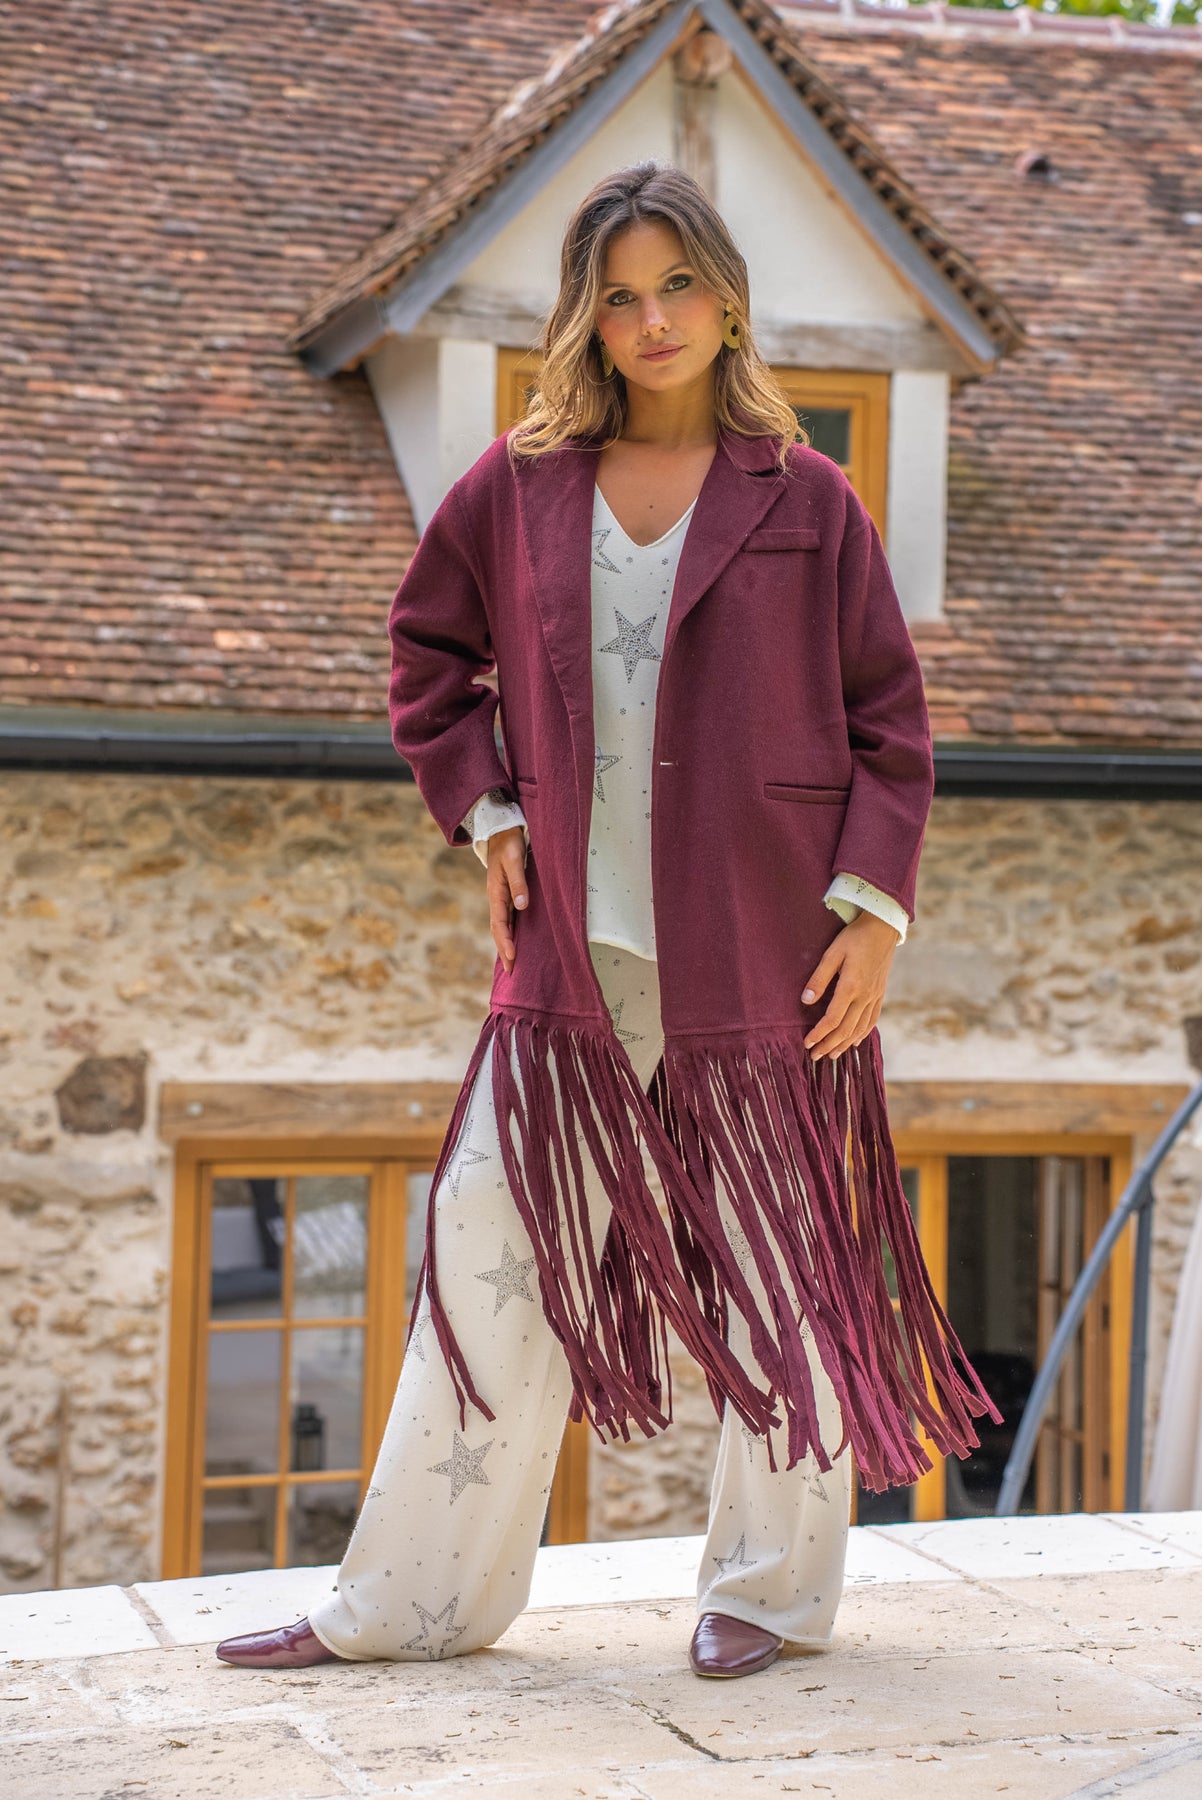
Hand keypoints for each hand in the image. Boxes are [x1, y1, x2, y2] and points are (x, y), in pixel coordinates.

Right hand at [486, 826, 528, 975]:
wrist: (500, 829)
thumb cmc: (508, 842)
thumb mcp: (514, 859)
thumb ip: (518, 882)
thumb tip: (522, 906)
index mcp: (495, 892)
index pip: (499, 922)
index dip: (505, 940)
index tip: (513, 956)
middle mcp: (496, 897)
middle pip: (498, 929)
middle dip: (504, 950)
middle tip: (511, 971)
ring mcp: (501, 896)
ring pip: (502, 925)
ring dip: (506, 944)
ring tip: (513, 963)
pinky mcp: (507, 893)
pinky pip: (508, 917)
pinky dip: (510, 932)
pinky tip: (517, 940)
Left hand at [801, 911, 899, 1060]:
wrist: (883, 927)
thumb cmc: (855, 937)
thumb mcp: (832, 953)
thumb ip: (819, 978)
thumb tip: (806, 1001)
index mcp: (851, 986)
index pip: (832, 1019)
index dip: (819, 1034)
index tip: (807, 1043)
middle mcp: (865, 996)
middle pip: (845, 1029)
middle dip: (829, 1045)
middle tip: (814, 1056)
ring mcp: (875, 996)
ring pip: (859, 1029)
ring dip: (844, 1044)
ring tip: (831, 1055)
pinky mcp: (880, 994)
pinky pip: (872, 1020)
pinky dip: (862, 1034)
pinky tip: (855, 1041)